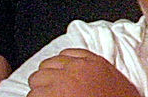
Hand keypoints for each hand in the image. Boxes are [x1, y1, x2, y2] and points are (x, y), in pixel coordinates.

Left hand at [25, 48, 140, 96]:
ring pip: (37, 80)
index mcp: (93, 63)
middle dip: (47, 79)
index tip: (61, 76)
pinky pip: (33, 95)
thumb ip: (99, 71)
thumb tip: (89, 75)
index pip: (66, 54)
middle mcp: (75, 69)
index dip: (61, 68)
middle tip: (53, 91)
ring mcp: (61, 84)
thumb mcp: (114, 80)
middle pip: (47, 66)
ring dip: (40, 91)